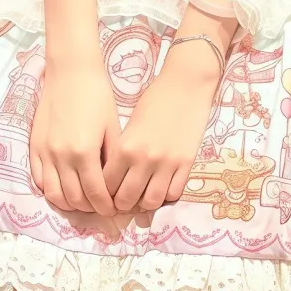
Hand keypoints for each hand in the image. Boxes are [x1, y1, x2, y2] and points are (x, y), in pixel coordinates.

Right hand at [29, 59, 120, 216]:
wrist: (70, 72)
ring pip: (54, 195)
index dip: (106, 207)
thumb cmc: (97, 96)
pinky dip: (51, 191)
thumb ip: (111, 160)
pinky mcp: (34, 146)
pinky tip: (64, 188)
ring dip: (70, 204)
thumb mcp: (112, 128)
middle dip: (90, 208)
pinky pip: (39, 180)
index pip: (96, 194)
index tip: (114, 210)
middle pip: (75, 199)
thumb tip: (115, 185)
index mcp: (85, 152)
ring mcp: (45, 152)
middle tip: (101, 207)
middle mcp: (62, 157)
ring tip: (83, 201)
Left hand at [103, 41, 220, 214]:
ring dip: (143, 204)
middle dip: (121, 204)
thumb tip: (114, 178)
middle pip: (126, 199)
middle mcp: (144, 160)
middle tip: (121, 201)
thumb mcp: (129, 126)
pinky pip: (173, 194)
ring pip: (150, 202)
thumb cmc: (153, 100)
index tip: (105, 195)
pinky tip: (161, 188)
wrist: (185, 86)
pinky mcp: (186, 165)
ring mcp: (167, 164)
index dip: (104, 194)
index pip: (107, 185)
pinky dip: (165, 196)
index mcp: (125, 148)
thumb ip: (121, 152)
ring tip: (141, 198)